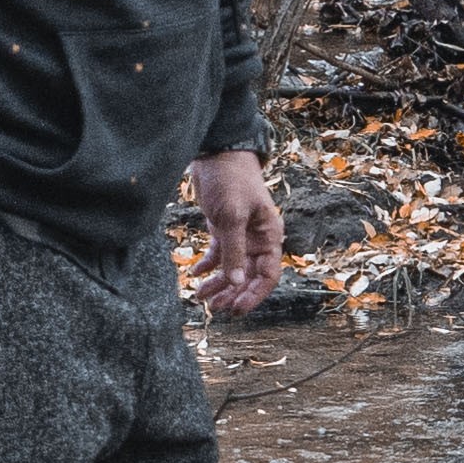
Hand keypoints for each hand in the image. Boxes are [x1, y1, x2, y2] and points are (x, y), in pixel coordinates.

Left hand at [187, 148, 282, 314]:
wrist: (216, 152)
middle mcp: (257, 238)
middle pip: (249, 276)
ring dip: (218, 283)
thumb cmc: (230, 180)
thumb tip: (238, 283)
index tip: (237, 310)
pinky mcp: (224, 227)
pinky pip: (219, 254)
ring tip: (201, 296)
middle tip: (214, 308)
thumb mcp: (231, 215)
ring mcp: (240, 233)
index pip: (268, 275)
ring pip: (233, 267)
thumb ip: (234, 250)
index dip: (254, 295)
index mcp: (269, 235)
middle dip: (233, 293)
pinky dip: (208, 265)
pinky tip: (195, 273)